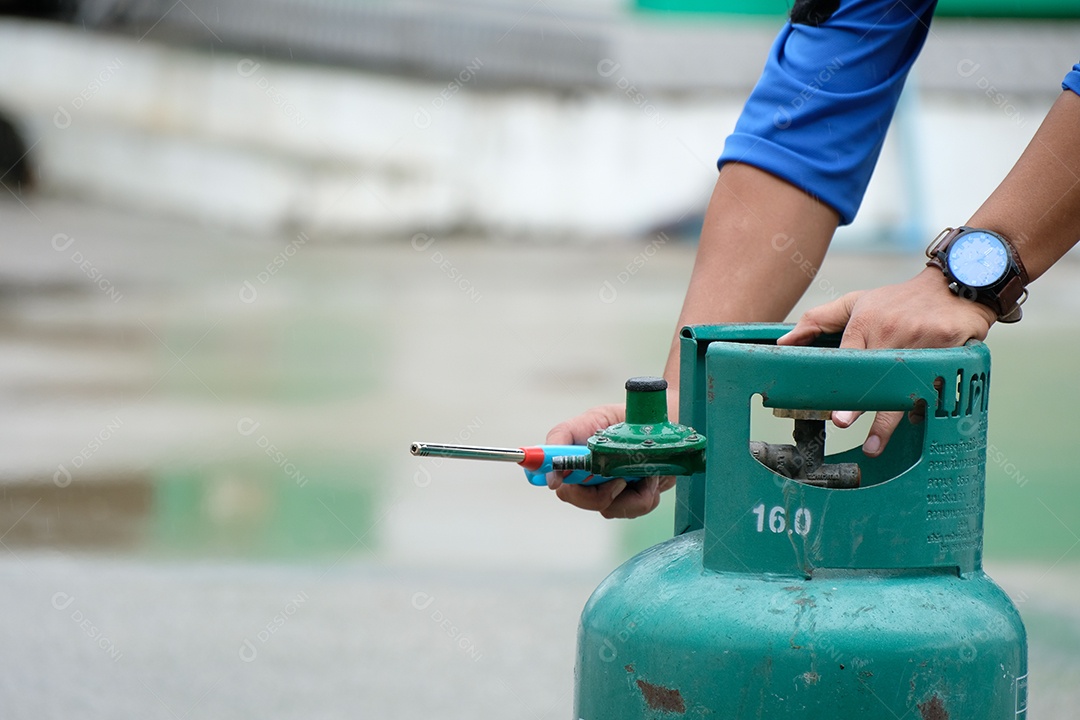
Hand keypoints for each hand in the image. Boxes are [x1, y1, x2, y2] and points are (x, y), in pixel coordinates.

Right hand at [545, 402, 676, 518]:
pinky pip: (628, 509)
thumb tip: (553, 467)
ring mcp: (604, 488)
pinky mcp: (626, 501)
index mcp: (573, 445)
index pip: (545, 461)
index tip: (555, 480)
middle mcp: (583, 470)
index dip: (544, 472)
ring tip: (644, 472)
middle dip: (595, 493)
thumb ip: (569, 434)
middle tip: (618, 480)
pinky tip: (651, 480)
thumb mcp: (600, 417)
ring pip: (603, 507)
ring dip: (628, 492)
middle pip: (569, 495)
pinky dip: (644, 496)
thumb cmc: (633, 419)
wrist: (670, 430)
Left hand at [777, 267, 996, 455]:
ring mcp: (923, 343)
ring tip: (873, 445)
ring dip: (889, 420)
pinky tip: (914, 423)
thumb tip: (784, 342)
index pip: (848, 355)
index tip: (829, 401)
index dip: (839, 379)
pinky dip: (924, 406)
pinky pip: (934, 386)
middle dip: (860, 404)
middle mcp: (893, 333)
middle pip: (875, 376)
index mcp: (867, 323)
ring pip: (904, 388)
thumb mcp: (856, 301)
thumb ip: (818, 320)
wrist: (955, 285)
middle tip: (842, 423)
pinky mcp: (951, 350)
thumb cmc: (897, 299)